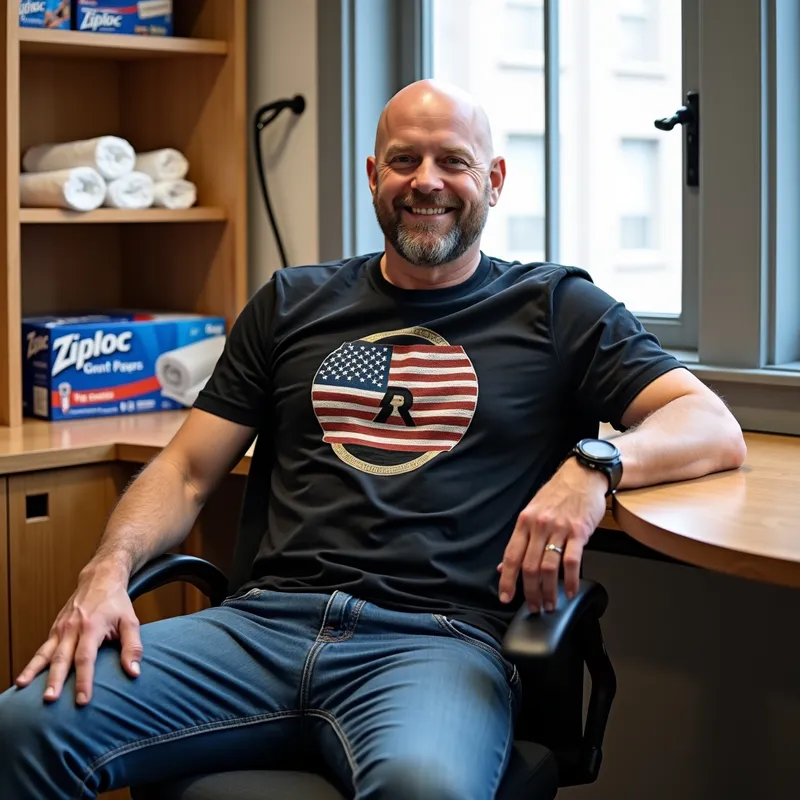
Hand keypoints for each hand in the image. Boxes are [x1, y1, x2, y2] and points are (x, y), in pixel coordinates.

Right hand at [14, 562, 141, 704]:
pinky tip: (24, 678)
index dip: (84, 680)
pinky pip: (43, 648)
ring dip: (34, 671)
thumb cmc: (116, 603)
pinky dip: (33, 663)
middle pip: (62, 658)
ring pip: (46, 653)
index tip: (82, 700)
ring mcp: (61, 628)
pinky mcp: (55, 629)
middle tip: (50, 700)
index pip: (86, 658)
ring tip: (22, 686)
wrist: (100, 579)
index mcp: (92, 626)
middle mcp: (73, 628)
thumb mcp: (131, 621)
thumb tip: (134, 672)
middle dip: (55, 680)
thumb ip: (133, 647)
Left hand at [498, 457, 607, 612]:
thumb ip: (520, 540)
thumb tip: (504, 566)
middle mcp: (539, 526)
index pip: (511, 556)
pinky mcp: (579, 532)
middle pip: (529, 566)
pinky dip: (571, 580)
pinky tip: (571, 591)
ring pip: (549, 567)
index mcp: (524, 522)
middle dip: (530, 592)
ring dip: (549, 591)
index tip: (505, 597)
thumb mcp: (532, 513)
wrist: (582, 476)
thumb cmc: (557, 495)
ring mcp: (559, 529)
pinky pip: (572, 561)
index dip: (507, 580)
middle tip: (533, 607)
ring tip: (550, 604)